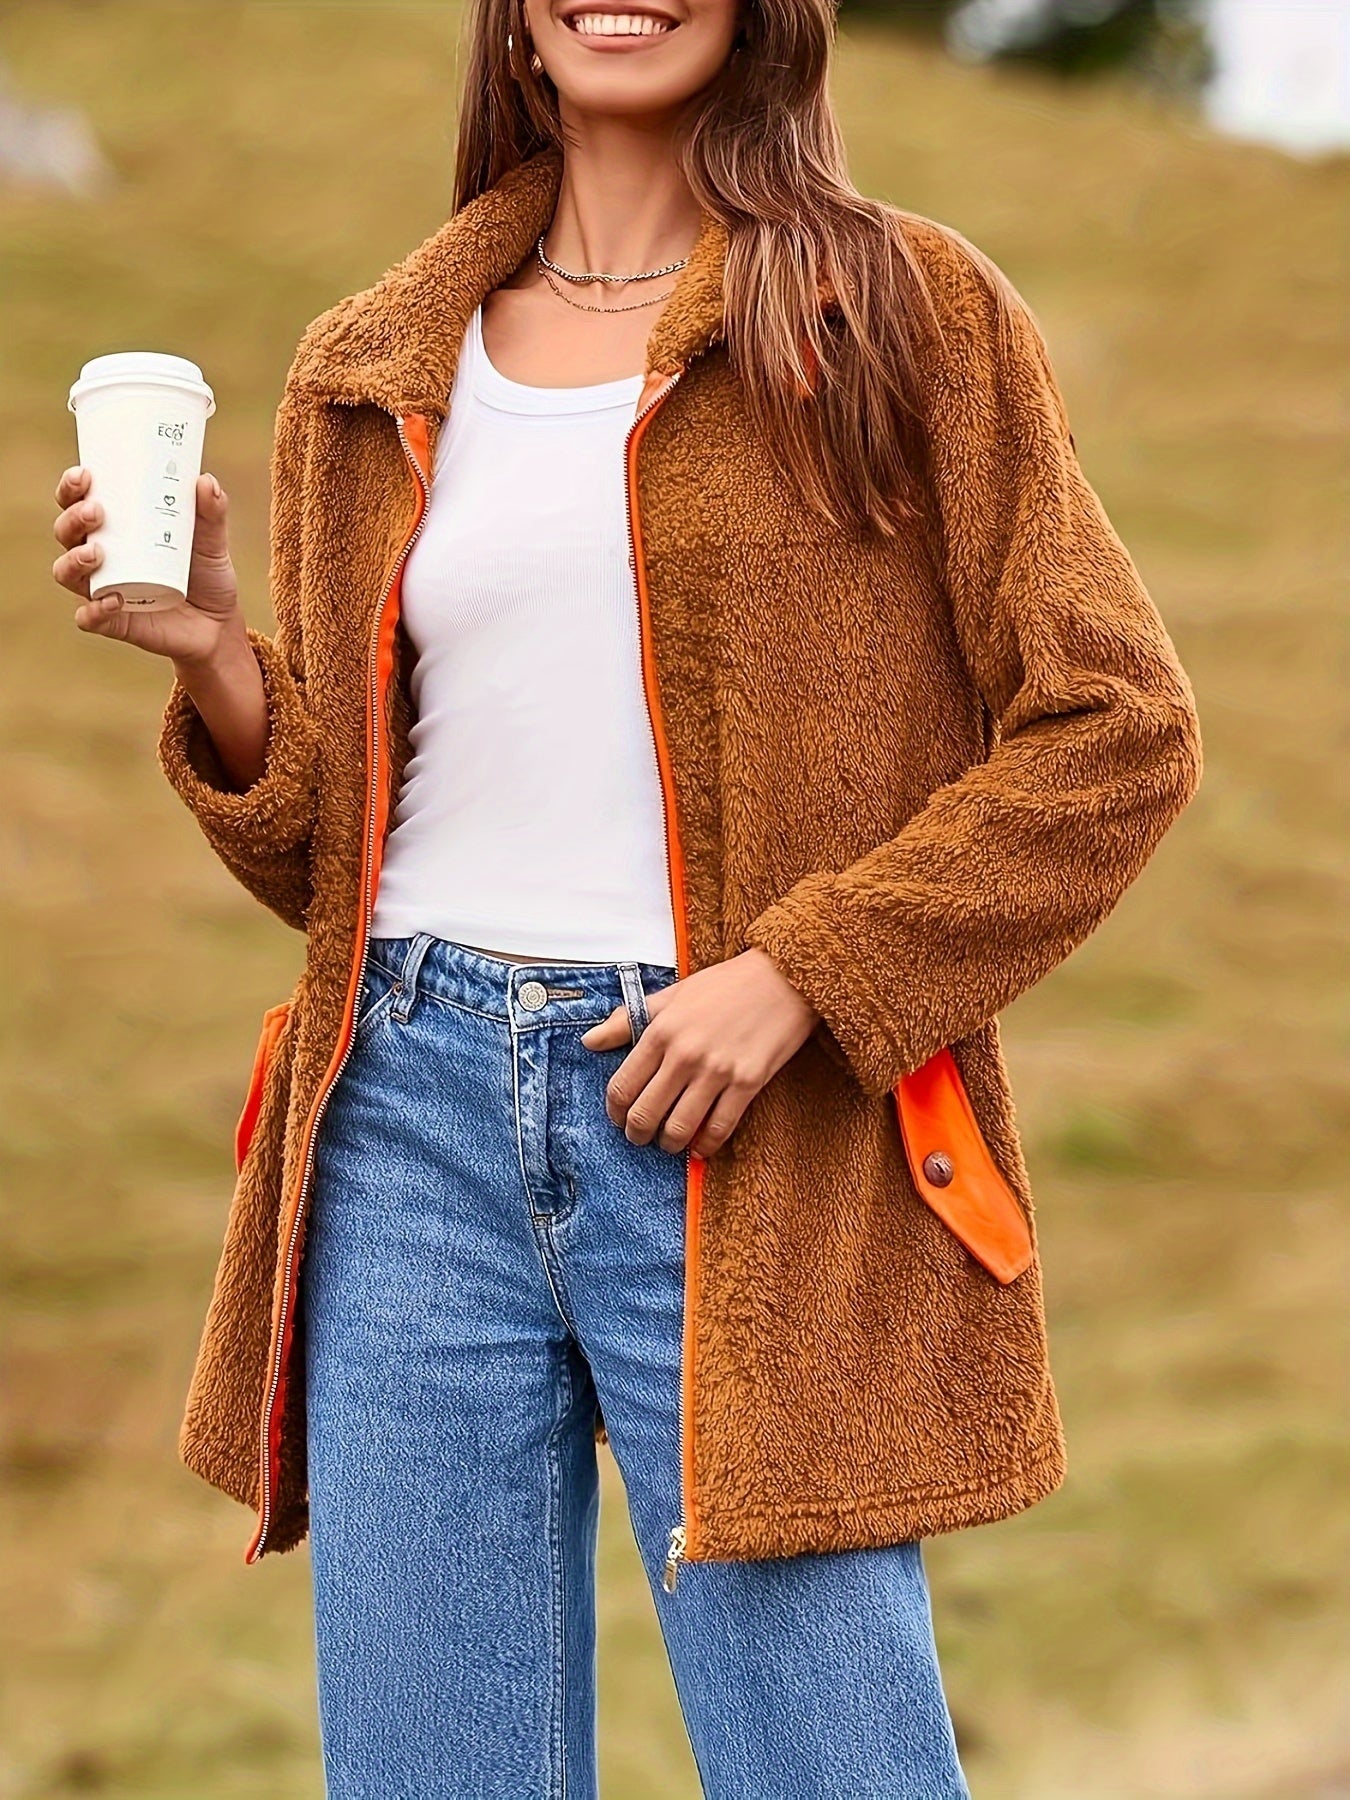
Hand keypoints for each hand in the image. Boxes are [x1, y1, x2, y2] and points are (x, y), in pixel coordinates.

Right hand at [52, 463, 242, 666]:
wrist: (218, 624)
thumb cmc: (205, 575)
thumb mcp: (211, 541)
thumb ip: (211, 512)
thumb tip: (206, 481)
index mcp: (114, 529)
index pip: (78, 503)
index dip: (71, 488)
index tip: (84, 475)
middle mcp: (99, 557)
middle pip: (66, 533)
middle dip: (72, 519)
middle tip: (96, 512)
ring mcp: (103, 589)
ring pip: (67, 573)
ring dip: (74, 560)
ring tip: (96, 553)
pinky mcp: (114, 622)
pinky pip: (89, 618)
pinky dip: (95, 610)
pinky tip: (113, 599)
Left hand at [580, 948, 820, 1158]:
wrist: (783, 978)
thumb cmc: (728, 984)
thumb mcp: (672, 995)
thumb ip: (627, 1020)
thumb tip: (589, 1041)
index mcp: (662, 1030)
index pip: (622, 1086)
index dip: (615, 1111)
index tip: (618, 1117)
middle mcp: (685, 1054)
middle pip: (645, 1113)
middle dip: (637, 1133)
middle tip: (640, 1136)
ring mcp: (717, 1071)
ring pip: (679, 1128)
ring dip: (669, 1143)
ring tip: (669, 1142)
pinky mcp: (748, 1083)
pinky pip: (719, 1128)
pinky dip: (705, 1145)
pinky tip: (700, 1145)